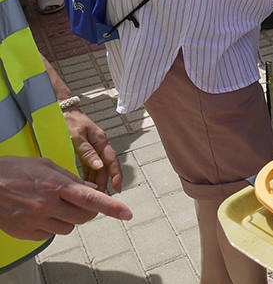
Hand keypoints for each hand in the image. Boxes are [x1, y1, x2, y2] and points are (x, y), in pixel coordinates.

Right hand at [0, 156, 131, 240]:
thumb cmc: (16, 170)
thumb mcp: (46, 165)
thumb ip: (71, 179)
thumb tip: (91, 191)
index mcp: (57, 186)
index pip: (92, 200)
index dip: (112, 208)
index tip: (128, 214)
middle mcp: (48, 206)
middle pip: (84, 217)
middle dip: (89, 211)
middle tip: (81, 202)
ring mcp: (36, 221)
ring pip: (69, 228)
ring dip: (69, 218)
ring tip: (54, 204)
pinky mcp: (26, 233)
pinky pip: (50, 235)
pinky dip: (51, 226)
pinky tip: (40, 213)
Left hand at [64, 109, 122, 192]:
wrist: (65, 111)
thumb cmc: (70, 122)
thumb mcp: (77, 136)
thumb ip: (87, 151)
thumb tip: (99, 166)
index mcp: (101, 141)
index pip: (112, 161)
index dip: (116, 175)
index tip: (118, 188)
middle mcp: (100, 145)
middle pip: (106, 167)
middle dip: (106, 182)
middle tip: (102, 198)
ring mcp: (95, 148)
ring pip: (99, 168)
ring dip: (98, 181)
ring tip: (94, 195)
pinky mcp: (88, 150)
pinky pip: (91, 165)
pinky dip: (90, 176)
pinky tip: (86, 185)